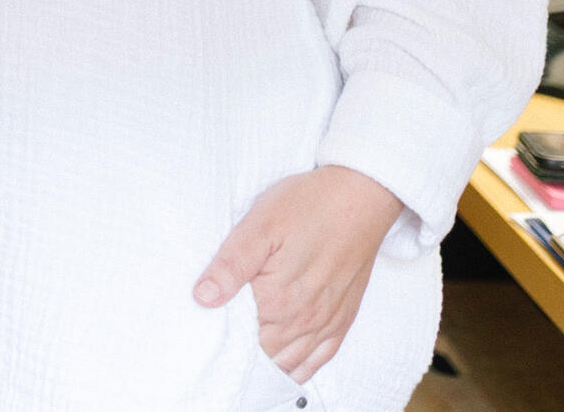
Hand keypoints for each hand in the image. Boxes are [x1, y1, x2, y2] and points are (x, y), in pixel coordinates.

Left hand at [193, 164, 404, 382]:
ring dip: (269, 362)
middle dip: (242, 351)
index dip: (221, 337)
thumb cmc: (307, 205)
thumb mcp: (259, 225)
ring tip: (245, 354)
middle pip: (265, 354)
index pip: (241, 340)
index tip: (205, 328)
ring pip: (291, 362)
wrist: (360, 197)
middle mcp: (304, 320)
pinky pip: (320, 358)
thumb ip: (231, 265)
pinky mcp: (343, 317)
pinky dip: (300, 367)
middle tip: (220, 340)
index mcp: (278, 300)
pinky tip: (285, 364)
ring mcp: (326, 321)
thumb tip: (202, 298)